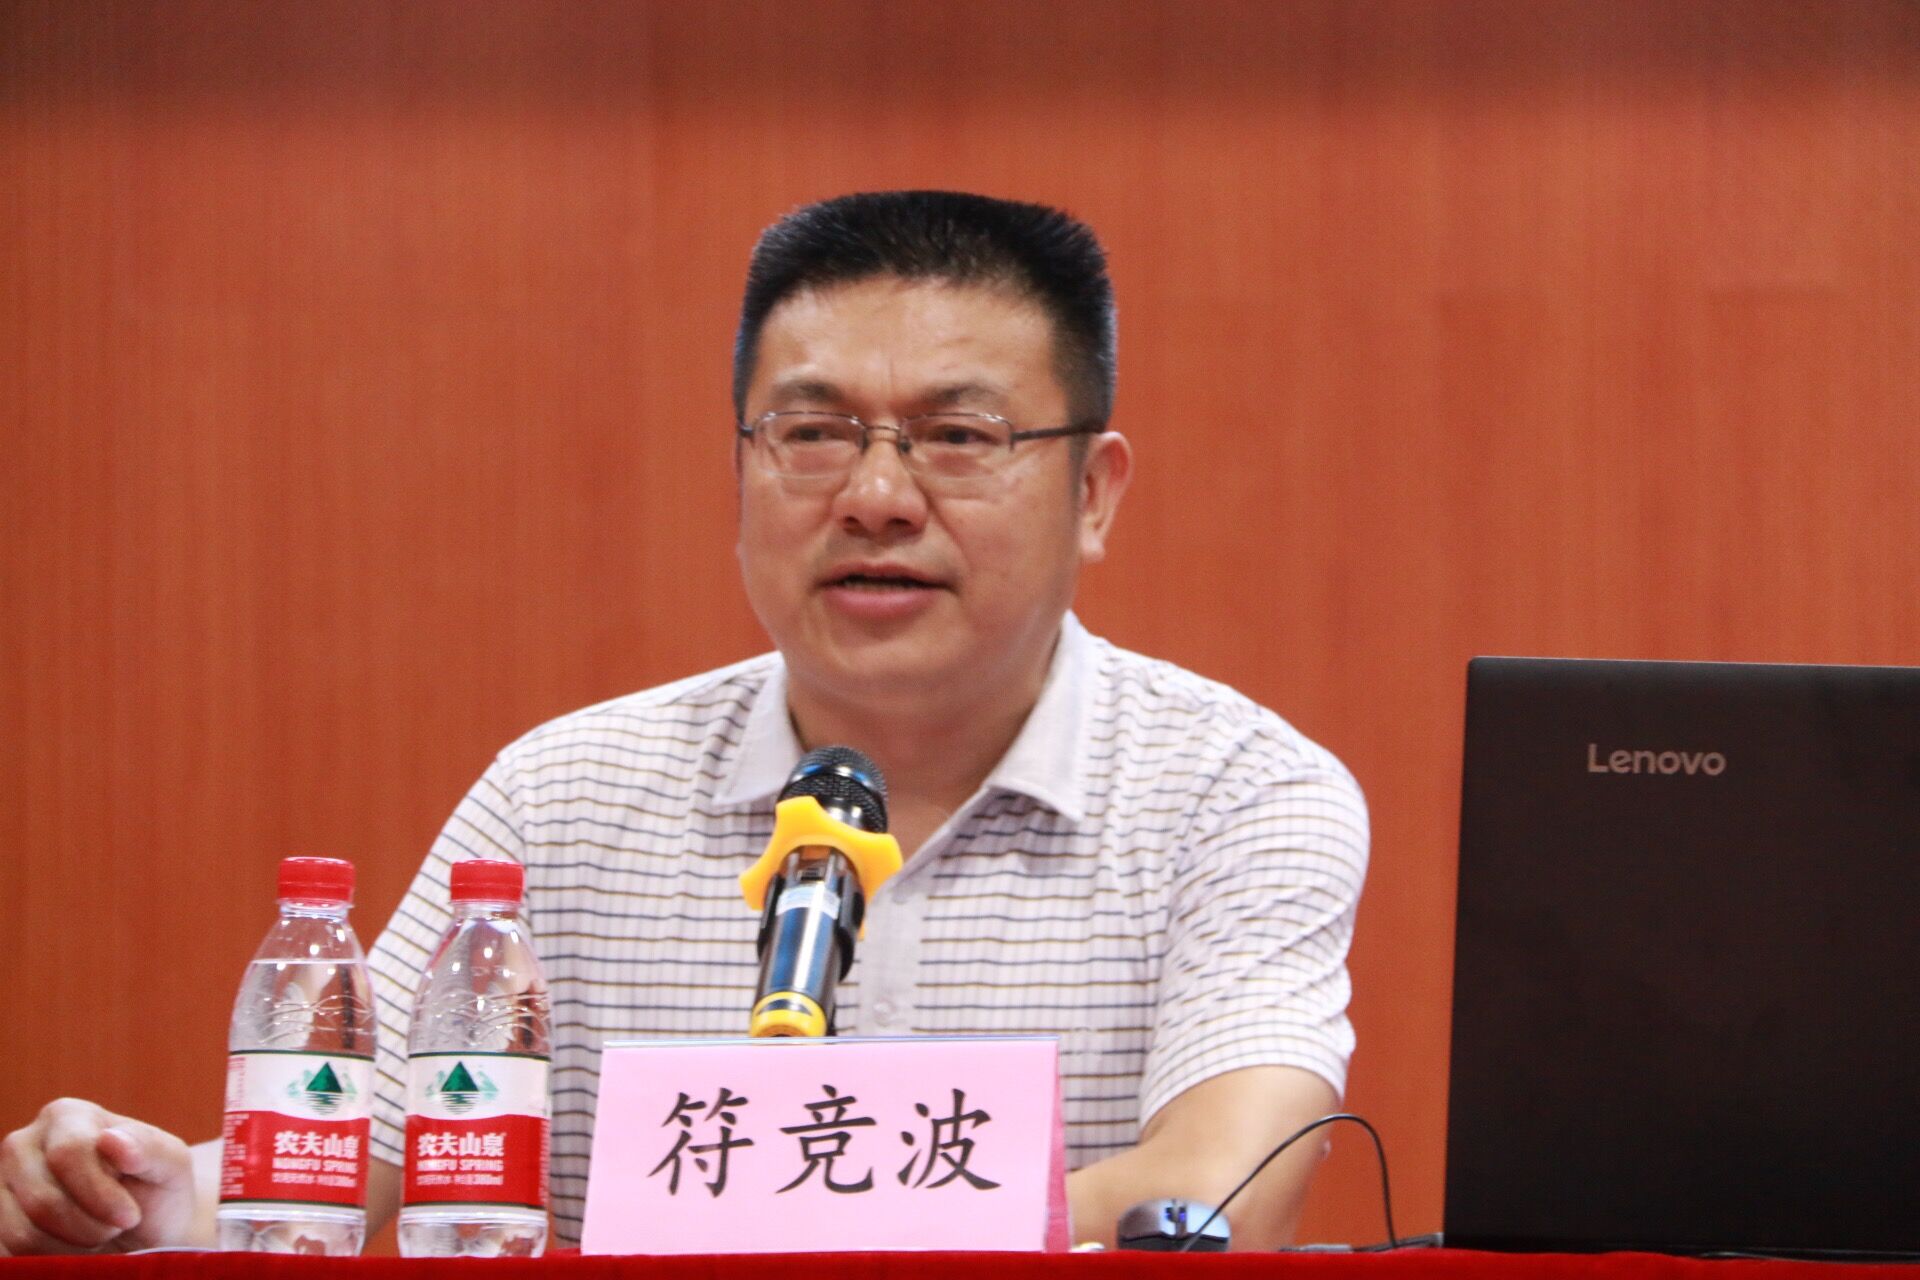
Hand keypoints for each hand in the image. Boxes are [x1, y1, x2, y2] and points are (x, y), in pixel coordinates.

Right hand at [0, 1099, 199, 1254]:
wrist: (141, 1227)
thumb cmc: (156, 1189)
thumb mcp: (170, 1165)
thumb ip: (149, 1148)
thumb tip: (111, 1139)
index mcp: (67, 1116)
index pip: (68, 1154)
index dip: (100, 1194)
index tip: (130, 1216)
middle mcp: (23, 1144)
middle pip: (43, 1199)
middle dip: (89, 1226)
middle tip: (117, 1226)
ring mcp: (2, 1185)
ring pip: (23, 1232)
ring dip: (72, 1246)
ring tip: (100, 1234)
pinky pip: (12, 1253)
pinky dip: (52, 1259)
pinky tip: (76, 1248)